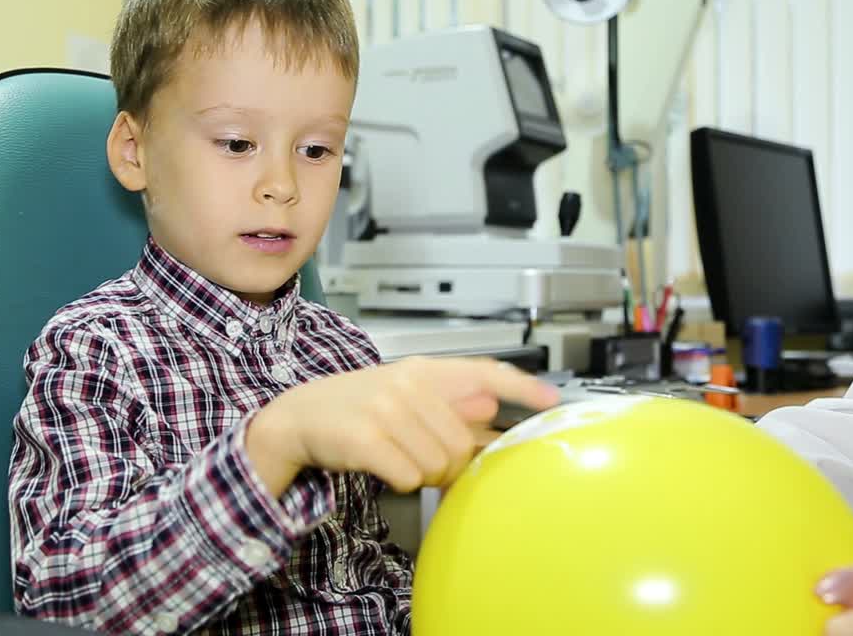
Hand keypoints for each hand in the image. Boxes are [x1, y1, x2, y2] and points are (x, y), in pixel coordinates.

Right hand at [247, 357, 558, 496]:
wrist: (300, 417)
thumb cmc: (358, 409)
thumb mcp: (404, 396)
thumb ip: (447, 404)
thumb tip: (492, 411)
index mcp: (424, 371)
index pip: (484, 372)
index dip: (521, 388)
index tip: (552, 400)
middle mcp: (408, 384)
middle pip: (463, 443)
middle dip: (448, 462)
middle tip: (423, 457)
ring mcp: (387, 410)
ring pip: (438, 464)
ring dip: (422, 473)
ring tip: (398, 457)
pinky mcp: (368, 439)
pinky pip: (410, 477)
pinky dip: (400, 481)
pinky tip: (382, 466)